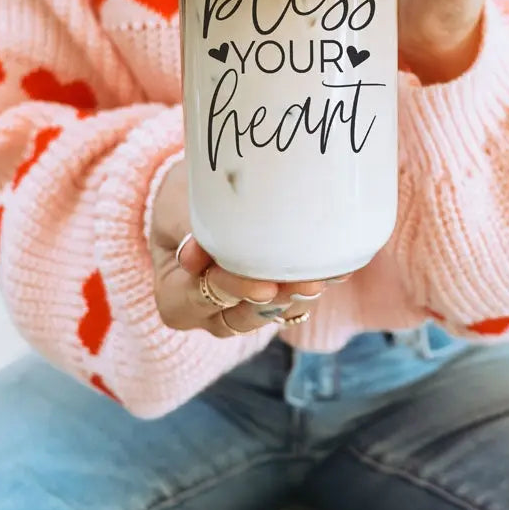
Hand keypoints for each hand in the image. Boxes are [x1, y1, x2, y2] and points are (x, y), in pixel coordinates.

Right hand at [147, 159, 335, 336]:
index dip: (232, 290)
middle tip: (307, 282)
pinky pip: (291, 301)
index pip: (201, 297)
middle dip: (276, 297)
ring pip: (270, 313)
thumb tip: (195, 254)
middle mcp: (206, 313)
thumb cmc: (179, 198)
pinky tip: (335, 268)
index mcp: (173, 296)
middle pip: (241, 315)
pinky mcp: (267, 298)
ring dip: (298, 295)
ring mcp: (238, 310)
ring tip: (324, 275)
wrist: (195, 194)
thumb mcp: (176, 205)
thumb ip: (186, 227)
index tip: (264, 284)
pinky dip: (310, 283)